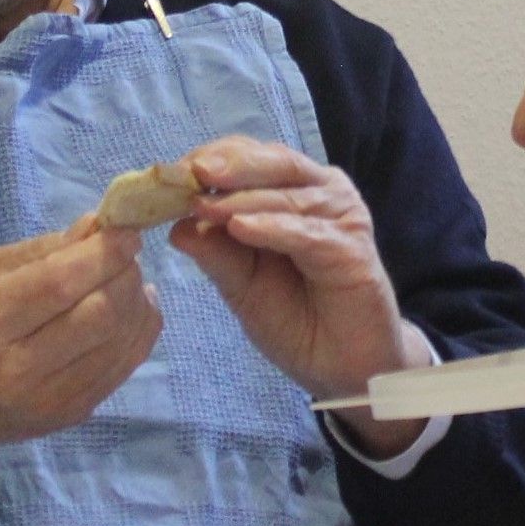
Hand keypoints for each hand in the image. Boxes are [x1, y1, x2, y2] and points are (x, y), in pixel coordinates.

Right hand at [0, 213, 162, 489]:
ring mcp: (48, 401)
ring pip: (118, 342)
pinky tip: (135, 308)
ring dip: (137, 301)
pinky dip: (139, 331)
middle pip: (99, 315)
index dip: (102, 253)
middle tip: (125, 253)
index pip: (57, 285)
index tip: (125, 231)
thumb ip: (37, 252)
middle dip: (124, 274)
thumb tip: (96, 226)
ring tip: (129, 278)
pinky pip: (123, 368)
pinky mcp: (70, 416)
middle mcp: (16, 371)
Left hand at [179, 136, 430, 458]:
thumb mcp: (242, 285)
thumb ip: (216, 254)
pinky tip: (242, 228)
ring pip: (287, 195)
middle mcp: (321, 194)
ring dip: (242, 199)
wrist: (342, 366)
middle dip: (229, 167)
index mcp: (294, 192)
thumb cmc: (296, 318)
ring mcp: (341, 218)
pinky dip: (273, 228)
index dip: (212, 160)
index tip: (171, 172)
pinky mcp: (352, 249)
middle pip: (273, 163)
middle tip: (189, 172)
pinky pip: (307, 233)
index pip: (251, 159)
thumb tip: (177, 227)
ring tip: (204, 204)